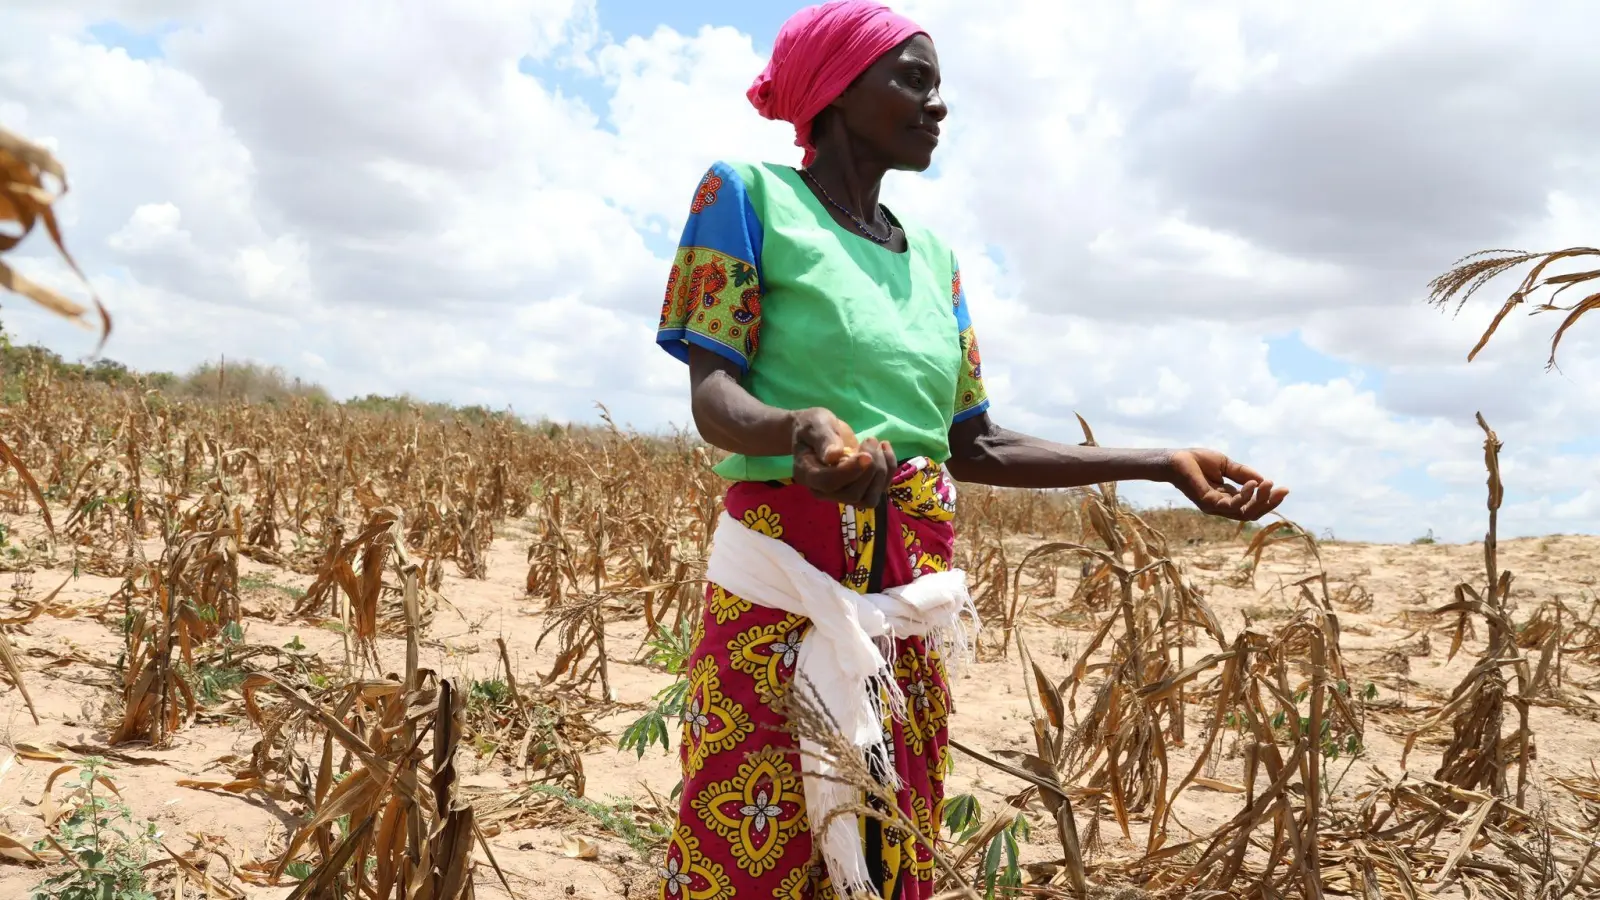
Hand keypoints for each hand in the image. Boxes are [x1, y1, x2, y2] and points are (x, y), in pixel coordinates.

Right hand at [791, 408, 895, 507]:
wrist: (817, 431)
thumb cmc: (813, 426)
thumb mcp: (816, 425)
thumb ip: (823, 439)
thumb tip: (834, 455)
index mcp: (807, 474)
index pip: (828, 483)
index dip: (849, 471)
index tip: (865, 454)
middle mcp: (824, 491)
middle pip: (852, 495)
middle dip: (869, 469)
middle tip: (869, 440)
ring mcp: (843, 494)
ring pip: (869, 499)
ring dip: (881, 472)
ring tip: (876, 444)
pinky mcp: (860, 489)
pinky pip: (880, 489)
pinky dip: (889, 469)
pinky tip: (884, 446)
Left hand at [1166, 449, 1288, 520]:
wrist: (1175, 458)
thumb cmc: (1197, 461)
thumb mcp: (1226, 465)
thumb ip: (1243, 473)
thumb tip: (1263, 480)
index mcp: (1228, 498)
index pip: (1252, 506)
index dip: (1269, 500)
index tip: (1284, 489)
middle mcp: (1223, 506)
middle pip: (1252, 513)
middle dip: (1269, 503)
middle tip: (1282, 490)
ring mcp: (1215, 507)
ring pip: (1244, 512)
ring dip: (1259, 499)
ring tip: (1266, 484)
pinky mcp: (1207, 503)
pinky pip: (1231, 505)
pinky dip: (1244, 496)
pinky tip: (1252, 484)